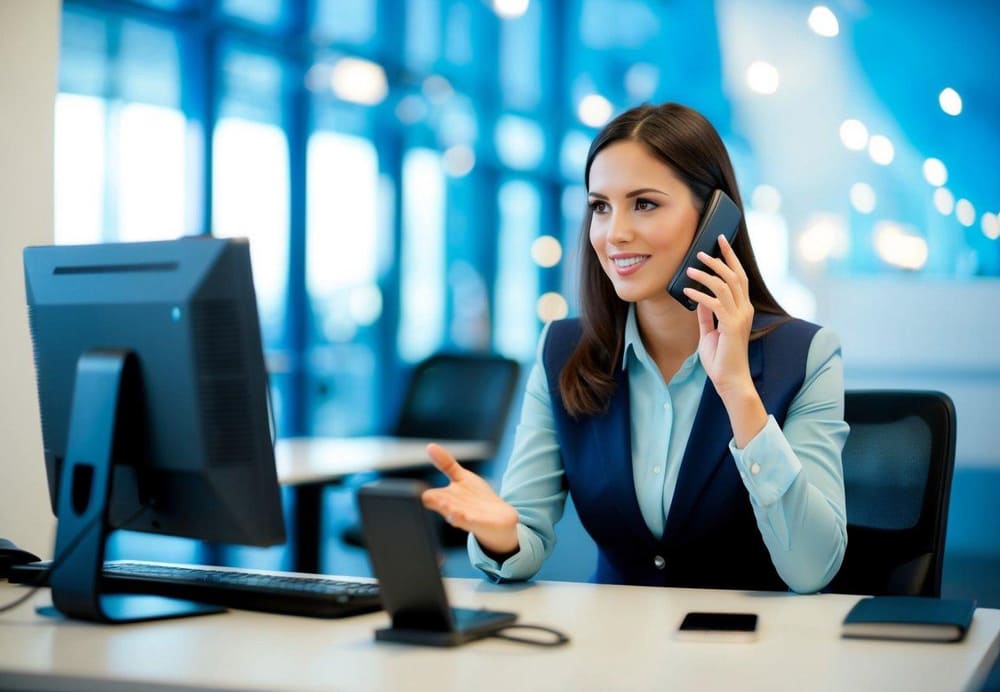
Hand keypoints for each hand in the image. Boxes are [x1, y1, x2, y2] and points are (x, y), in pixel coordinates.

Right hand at [421, 443, 519, 556]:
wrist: (500, 519)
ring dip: (448, 510)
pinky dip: (464, 518)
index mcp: (445, 498)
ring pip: (452, 514)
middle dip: (434, 501)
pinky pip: (468, 522)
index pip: (428, 495)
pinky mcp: (477, 523)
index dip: (420, 491)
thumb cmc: (477, 498)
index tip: (413, 487)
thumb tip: (430, 446)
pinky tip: (463, 514)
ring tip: (444, 504)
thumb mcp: (461, 477)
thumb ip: (446, 464)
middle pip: (438, 505)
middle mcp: (452, 509)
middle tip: (427, 496)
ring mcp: (464, 517)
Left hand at [682, 235, 767, 446]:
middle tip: (702, 249)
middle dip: (719, 259)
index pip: (739, 276)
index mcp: (742, 308)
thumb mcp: (710, 331)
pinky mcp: (732, 326)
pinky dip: (700, 295)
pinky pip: (715, 303)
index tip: (720, 241)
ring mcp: (740, 317)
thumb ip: (707, 314)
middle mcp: (745, 309)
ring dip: (706, 275)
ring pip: (725, 285)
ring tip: (689, 269)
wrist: (729, 380)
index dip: (730, 257)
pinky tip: (687, 291)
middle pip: (735, 275)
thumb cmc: (721, 358)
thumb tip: (699, 298)